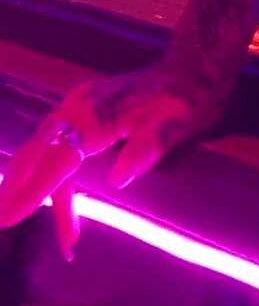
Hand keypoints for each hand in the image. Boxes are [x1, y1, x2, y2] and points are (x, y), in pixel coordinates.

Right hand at [0, 56, 233, 260]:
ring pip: (43, 153)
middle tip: (6, 223)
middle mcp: (77, 106)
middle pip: (38, 154)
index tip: (11, 217)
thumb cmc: (187, 101)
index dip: (33, 190)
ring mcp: (76, 106)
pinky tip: (67, 209)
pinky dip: (54, 179)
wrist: (192, 70)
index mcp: (96, 113)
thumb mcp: (176, 125)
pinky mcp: (81, 112)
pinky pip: (56, 148)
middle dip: (21, 192)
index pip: (57, 157)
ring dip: (39, 190)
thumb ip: (147, 150)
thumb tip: (117, 180)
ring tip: (57, 235)